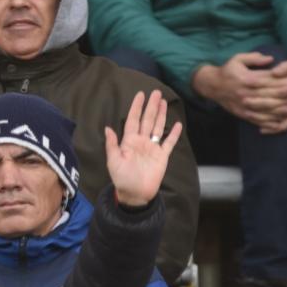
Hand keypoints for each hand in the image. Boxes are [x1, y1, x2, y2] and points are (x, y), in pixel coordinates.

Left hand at [104, 90, 183, 206]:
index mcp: (129, 141)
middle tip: (156, 92)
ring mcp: (152, 148)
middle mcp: (141, 142)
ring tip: (164, 102)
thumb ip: (112, 144)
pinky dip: (174, 134)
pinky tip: (178, 124)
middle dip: (151, 106)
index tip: (140, 95)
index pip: (133, 120)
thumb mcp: (113, 161)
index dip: (136, 107)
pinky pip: (169, 143)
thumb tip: (107, 128)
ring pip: (158, 127)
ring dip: (161, 115)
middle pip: (147, 120)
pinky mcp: (162, 156)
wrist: (135, 193)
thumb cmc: (122, 178)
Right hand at [191, 51, 275, 125]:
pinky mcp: (241, 113)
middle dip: (282, 94)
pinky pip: (255, 119)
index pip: (266, 79)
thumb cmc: (228, 71)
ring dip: (277, 110)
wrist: (212, 86)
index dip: (280, 80)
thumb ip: (254, 58)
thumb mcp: (237, 59)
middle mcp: (244, 92)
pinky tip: (277, 122)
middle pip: (266, 94)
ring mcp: (242, 104)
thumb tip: (270, 59)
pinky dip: (266, 122)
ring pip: (262, 108)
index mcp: (245, 78)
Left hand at [251, 60, 286, 133]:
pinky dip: (274, 129)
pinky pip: (286, 126)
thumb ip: (285, 66)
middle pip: (273, 102)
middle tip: (242, 100)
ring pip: (276, 116)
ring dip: (261, 116)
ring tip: (247, 114)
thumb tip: (273, 72)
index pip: (273, 86)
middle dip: (256, 102)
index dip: (258, 85)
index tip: (245, 84)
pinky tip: (262, 130)